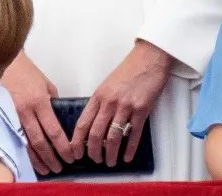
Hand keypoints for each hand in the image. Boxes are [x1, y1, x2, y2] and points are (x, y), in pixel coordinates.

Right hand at [1, 51, 72, 174]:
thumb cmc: (27, 72)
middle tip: (59, 168)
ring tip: (45, 169)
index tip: (71, 156)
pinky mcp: (2, 116)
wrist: (3, 63)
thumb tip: (59, 120)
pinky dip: (23, 151)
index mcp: (39, 102)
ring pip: (25, 143)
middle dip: (51, 157)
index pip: (54, 130)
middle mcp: (25, 110)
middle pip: (40, 141)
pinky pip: (14, 137)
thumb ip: (53, 104)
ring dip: (36, 159)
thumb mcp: (46, 85)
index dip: (63, 147)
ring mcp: (11, 115)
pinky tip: (29, 159)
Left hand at [70, 40, 170, 166]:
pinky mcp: (142, 110)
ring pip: (114, 136)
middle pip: (96, 133)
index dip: (77, 140)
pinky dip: (130, 148)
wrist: (148, 60)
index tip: (74, 151)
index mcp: (97, 96)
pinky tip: (127, 157)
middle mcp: (109, 103)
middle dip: (93, 150)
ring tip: (110, 162)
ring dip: (111, 153)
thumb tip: (94, 123)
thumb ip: (100, 103)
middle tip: (94, 160)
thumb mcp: (107, 85)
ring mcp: (125, 107)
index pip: (83, 122)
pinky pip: (134, 134)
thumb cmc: (127, 72)